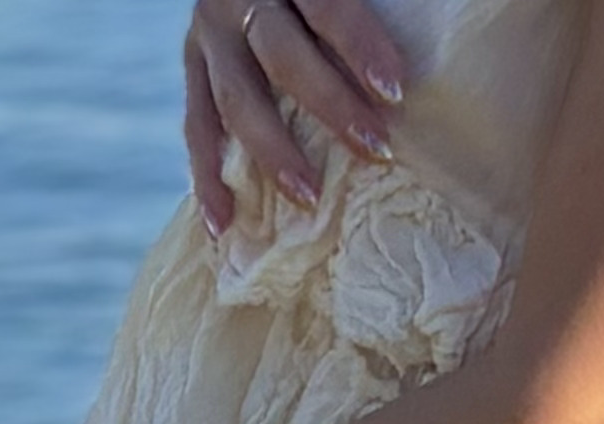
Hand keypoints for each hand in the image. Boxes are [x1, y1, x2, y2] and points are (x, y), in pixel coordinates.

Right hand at [183, 0, 406, 233]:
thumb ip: (357, 11)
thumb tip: (409, 66)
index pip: (324, 4)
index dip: (358, 44)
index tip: (395, 91)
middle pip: (281, 54)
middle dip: (330, 105)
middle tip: (376, 151)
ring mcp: (209, 33)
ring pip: (236, 97)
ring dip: (273, 152)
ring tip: (310, 197)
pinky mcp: (194, 64)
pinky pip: (196, 125)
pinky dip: (207, 177)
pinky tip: (224, 222)